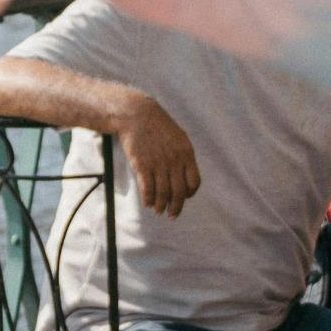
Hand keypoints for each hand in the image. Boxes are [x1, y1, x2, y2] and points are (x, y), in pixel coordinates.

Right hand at [119, 98, 201, 215]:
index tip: (184, 198)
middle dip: (176, 207)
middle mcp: (174, 161)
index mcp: (186, 154)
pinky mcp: (142, 165)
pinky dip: (148, 199)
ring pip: (162, 193)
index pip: (193, 182)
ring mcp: (158, 163)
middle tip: (172, 215)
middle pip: (179, 192)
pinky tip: (148, 203)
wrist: (137, 115)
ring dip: (161, 206)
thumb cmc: (158, 127)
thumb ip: (183, 156)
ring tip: (159, 210)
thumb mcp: (178, 138)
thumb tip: (184, 176)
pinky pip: (147, 189)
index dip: (189, 194)